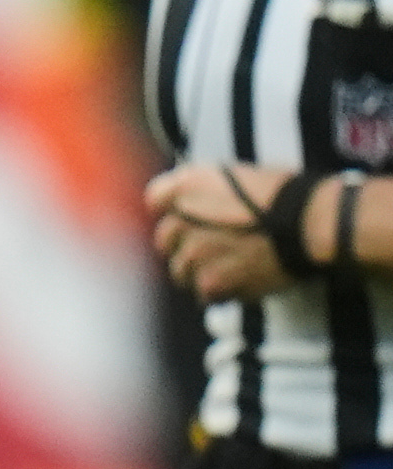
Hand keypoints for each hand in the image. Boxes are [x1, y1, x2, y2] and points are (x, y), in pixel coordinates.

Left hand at [151, 160, 322, 302]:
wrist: (312, 222)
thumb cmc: (285, 194)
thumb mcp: (237, 175)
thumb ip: (203, 189)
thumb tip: (187, 203)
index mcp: (187, 186)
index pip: (155, 200)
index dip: (173, 210)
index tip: (189, 216)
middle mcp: (181, 220)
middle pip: (165, 240)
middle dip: (186, 244)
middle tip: (215, 246)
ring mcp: (194, 253)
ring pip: (182, 271)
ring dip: (202, 271)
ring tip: (234, 265)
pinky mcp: (211, 281)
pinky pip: (205, 293)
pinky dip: (222, 291)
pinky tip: (244, 279)